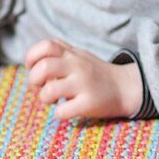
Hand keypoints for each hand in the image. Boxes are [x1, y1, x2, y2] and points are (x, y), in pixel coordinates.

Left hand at [25, 38, 142, 120]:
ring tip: (53, 100)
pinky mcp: (89, 103)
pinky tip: (66, 110)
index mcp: (72, 54)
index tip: (33, 67)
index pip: (46, 45)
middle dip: (33, 80)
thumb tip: (33, 61)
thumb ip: (59, 52)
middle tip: (40, 87)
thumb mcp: (79, 55)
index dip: (32, 57)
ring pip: (49, 91)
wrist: (126, 88)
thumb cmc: (95, 74)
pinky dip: (59, 113)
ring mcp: (83, 84)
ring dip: (44, 98)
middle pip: (43, 67)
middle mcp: (77, 66)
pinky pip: (63, 111)